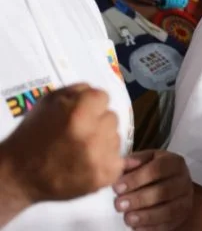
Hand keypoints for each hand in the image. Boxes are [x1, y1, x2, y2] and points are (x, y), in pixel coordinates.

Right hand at [0, 83, 122, 203]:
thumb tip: (98, 93)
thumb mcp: (49, 101)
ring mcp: (101, 156)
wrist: (19, 175)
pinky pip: (117, 159)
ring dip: (103, 141)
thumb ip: (78, 91)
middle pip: (111, 118)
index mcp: (79, 112)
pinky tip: (87, 163)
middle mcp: (93, 133)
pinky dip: (106, 161)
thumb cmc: (33, 134)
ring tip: (81, 150)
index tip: (80, 115)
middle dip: (97, 122)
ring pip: (116, 137)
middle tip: (78, 134)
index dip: (90, 105)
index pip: (103, 97)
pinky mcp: (106, 175)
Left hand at [114, 150, 191, 230]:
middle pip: (163, 191)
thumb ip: (134, 160)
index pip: (157, 169)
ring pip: (168, 210)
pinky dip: (151, 228)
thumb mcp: (147, 160)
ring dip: (146, 216)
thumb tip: (120, 164)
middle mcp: (183, 181)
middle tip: (119, 205)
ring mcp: (185, 200)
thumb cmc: (155, 171)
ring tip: (128, 218)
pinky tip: (136, 227)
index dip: (136, 178)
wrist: (173, 184)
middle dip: (139, 199)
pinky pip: (167, 225)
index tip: (117, 187)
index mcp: (175, 163)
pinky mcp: (181, 217)